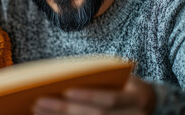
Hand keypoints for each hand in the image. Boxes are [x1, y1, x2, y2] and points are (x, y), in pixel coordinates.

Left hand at [33, 76, 155, 114]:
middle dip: (64, 110)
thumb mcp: (121, 77)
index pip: (111, 99)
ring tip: (36, 109)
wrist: (148, 104)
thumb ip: (101, 77)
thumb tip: (64, 75)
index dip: (89, 96)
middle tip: (38, 101)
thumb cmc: (127, 85)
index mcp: (136, 98)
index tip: (65, 91)